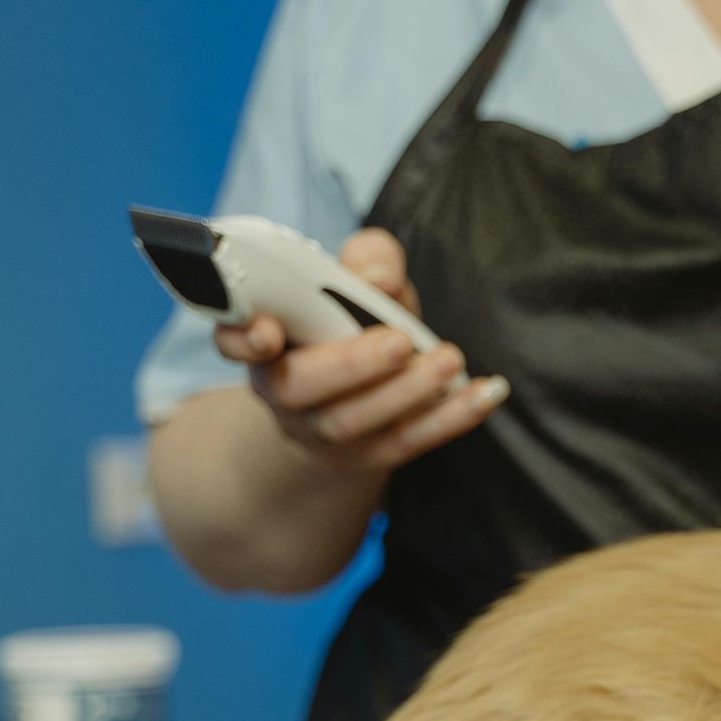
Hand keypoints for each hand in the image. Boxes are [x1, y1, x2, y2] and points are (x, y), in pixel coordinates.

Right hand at [211, 227, 508, 472]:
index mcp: (263, 340)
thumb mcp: (356, 281)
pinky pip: (407, 442)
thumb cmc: (349, 322)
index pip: (233, 339)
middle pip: (299, 386)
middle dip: (351, 364)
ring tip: (449, 360)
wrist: (354, 395)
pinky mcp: (366, 457)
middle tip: (401, 340)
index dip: (242, 337)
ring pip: (353, 422)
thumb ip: (365, 263)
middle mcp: (281, 390)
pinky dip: (451, 418)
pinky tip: (488, 393)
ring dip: (406, 392)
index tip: (266, 330)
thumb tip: (379, 279)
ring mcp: (319, 432)